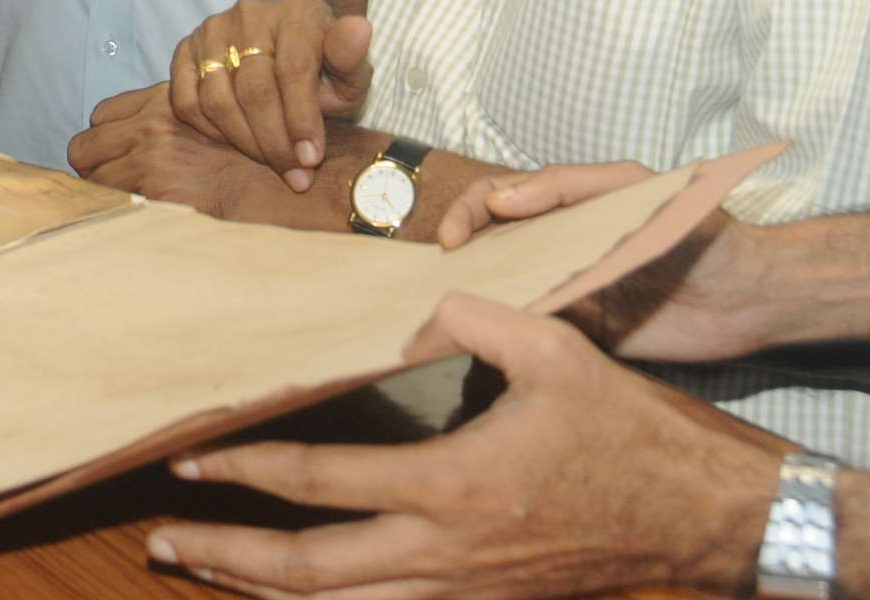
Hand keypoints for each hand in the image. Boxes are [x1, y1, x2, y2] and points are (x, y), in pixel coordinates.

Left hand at [68, 84, 338, 229]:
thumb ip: (183, 118)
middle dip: (94, 167)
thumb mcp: (220, 118)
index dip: (106, 139)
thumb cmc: (260, 154)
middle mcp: (151, 123)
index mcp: (164, 101)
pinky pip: (110, 202)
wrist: (286, 177)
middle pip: (84, 146)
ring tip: (127, 206)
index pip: (101, 115)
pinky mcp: (154, 187)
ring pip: (90, 175)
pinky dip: (117, 214)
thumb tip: (148, 136)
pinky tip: (137, 223)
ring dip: (104, 192)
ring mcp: (150, 154)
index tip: (117, 157)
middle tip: (113, 186)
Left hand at [148, 293, 778, 596]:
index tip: (191, 455)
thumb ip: (481, 320)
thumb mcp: (558, 354)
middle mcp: (444, 553)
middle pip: (309, 572)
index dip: (247, 468)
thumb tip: (422, 300)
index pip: (322, 483)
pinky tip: (300, 596)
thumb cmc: (633, 435)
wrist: (703, 520)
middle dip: (228, 556)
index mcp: (452, 487)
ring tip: (210, 572)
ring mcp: (464, 591)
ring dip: (266, 592)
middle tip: (165, 539)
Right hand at [166, 0, 374, 189]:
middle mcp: (250, 13)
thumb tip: (360, 30)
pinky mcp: (186, 49)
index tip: (311, 159)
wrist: (290, 55)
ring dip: (244, 141)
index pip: (293, 69)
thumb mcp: (349, 71)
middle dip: (275, 141)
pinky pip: (187, 100)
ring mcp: (213, 29)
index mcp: (297, 12)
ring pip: (217, 99)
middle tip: (294, 175)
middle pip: (254, 89)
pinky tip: (237, 142)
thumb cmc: (324, 70)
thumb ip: (352, 59)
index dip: (301, 119)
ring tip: (270, 162)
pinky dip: (210, 131)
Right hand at [435, 164, 770, 365]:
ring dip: (474, 296)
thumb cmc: (700, 232)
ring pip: (505, 290)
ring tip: (442, 315)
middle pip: (491, 246)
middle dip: (457, 258)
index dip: (468, 214)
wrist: (750, 299)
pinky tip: (485, 343)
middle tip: (434, 282)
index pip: (499, 199)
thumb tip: (503, 199)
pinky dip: (505, 334)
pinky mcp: (584, 335)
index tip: (451, 242)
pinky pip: (534, 332)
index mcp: (567, 207)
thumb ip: (572, 186)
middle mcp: (558, 247)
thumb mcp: (635, 189)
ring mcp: (568, 291)